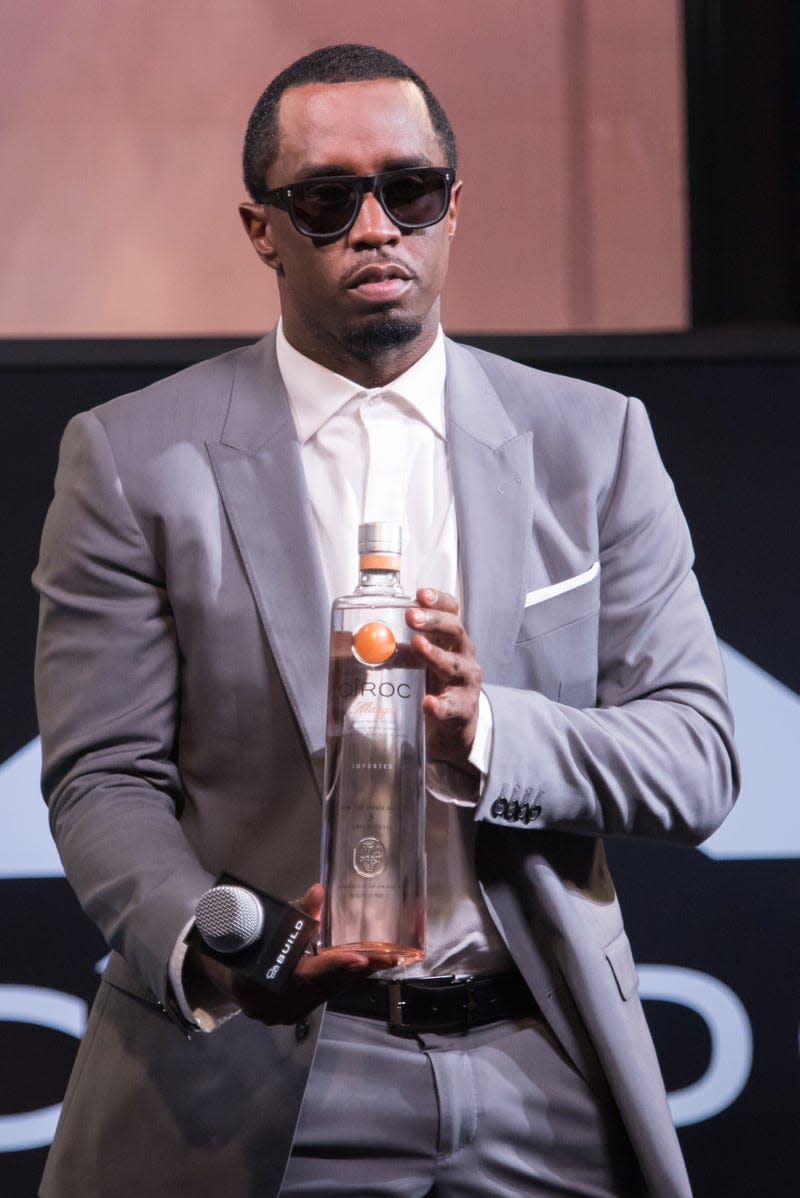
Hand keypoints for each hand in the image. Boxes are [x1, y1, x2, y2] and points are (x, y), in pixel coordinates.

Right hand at [183, 884, 383, 1026]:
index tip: (361, 959)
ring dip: (352, 976)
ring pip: (325, 992)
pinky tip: (360, 970)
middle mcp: (271, 1005)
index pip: (306, 973)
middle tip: (389, 957)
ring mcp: (280, 1015)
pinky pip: (320, 997)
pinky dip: (339, 982)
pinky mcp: (289, 1016)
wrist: (221, 970)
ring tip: (383, 961)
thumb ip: (296, 911)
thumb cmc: (244, 941)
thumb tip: (318, 892)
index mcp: (260, 981)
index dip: (335, 965)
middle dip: (357, 969)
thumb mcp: (266, 921)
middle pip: (323, 985)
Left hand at [407, 588, 481, 773]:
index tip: (420, 594)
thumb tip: (358, 639)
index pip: (451, 612)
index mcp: (450, 640)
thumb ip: (395, 649)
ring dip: (434, 654)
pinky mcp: (461, 711)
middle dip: (433, 622)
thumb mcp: (417, 663)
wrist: (453, 728)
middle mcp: (463, 656)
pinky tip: (428, 703)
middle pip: (455, 632)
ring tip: (418, 646)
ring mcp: (465, 684)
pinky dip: (439, 706)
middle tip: (411, 617)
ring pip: (453, 666)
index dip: (438, 600)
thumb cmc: (431, 686)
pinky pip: (451, 708)